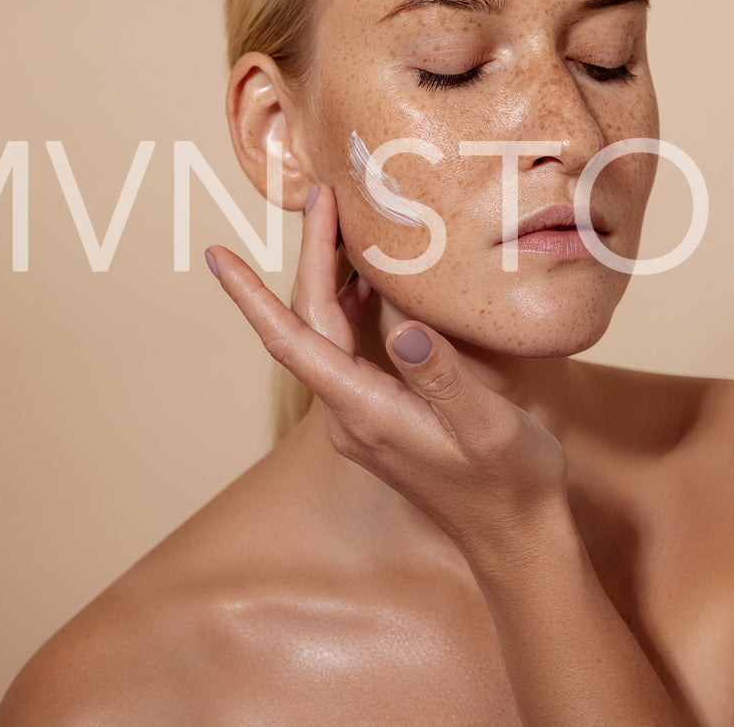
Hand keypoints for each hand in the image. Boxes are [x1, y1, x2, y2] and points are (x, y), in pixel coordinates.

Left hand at [204, 184, 568, 559]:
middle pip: (307, 324)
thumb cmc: (509, 481)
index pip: (294, 341)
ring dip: (324, 279)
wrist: (514, 537)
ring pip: (324, 334)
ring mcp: (359, 416)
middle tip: (320, 196)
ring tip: (336, 223)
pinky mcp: (376, 416)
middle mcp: (349, 413)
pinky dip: (349, 304)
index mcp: (365, 411)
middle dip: (309, 258)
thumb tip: (403, 328)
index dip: (252, 296)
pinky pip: (346, 349)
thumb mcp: (488, 426)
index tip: (219, 255)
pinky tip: (368, 279)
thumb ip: (444, 377)